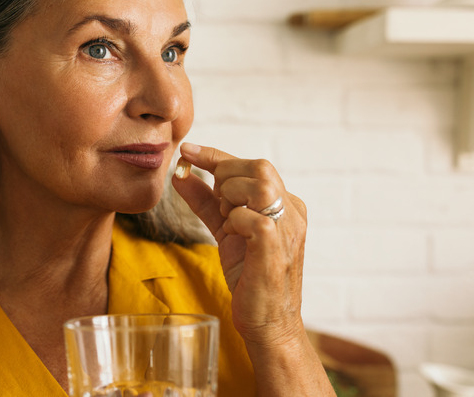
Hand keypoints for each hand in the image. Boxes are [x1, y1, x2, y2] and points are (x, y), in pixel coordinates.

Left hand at [171, 142, 307, 348]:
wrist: (269, 323)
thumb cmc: (251, 278)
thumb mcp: (226, 231)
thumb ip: (206, 201)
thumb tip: (181, 175)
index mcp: (286, 204)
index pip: (253, 165)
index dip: (217, 155)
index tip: (187, 151)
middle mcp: (292, 211)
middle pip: (258, 167)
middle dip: (225, 177)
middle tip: (218, 206)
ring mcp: (288, 228)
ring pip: (259, 184)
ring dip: (232, 198)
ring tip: (228, 222)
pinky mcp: (276, 246)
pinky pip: (251, 216)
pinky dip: (234, 221)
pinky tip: (233, 236)